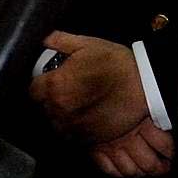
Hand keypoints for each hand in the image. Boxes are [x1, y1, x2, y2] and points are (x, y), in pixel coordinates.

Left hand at [30, 32, 173, 177]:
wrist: (144, 87)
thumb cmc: (116, 64)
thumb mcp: (87, 44)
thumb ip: (60, 41)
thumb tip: (43, 38)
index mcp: (55, 86)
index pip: (33, 90)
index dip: (40, 84)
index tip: (48, 81)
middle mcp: (60, 109)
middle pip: (42, 108)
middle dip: (49, 99)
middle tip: (64, 90)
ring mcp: (73, 127)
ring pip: (54, 123)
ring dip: (60, 115)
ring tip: (74, 104)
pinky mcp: (87, 139)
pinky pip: (69, 135)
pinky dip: (73, 127)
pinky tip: (83, 116)